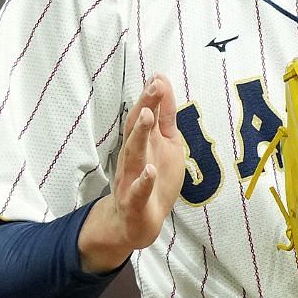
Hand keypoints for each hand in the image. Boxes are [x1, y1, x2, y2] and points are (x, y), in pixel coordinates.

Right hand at [79, 74, 188, 273]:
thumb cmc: (152, 179)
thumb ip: (165, 117)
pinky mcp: (134, 201)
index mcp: (144, 141)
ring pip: (134, 154)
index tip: (159, 75)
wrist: (136, 222)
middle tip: (154, 86)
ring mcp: (132, 177)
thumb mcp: (165, 144)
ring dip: (139, 135)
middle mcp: (134, 155)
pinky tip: (149, 172)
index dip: (153, 96)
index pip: (148, 114)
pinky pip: (138, 191)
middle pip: (137, 127)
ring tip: (146, 116)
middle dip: (145, 106)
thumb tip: (163, 85)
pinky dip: (144, 181)